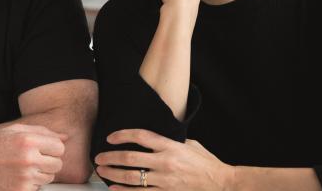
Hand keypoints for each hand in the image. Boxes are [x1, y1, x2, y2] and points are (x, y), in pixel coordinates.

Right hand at [0, 123, 66, 190]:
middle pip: (57, 164)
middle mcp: (28, 159)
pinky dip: (31, 183)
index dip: (54, 148)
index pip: (60, 148)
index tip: (46, 149)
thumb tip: (65, 137)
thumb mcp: (17, 130)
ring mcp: (24, 177)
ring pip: (49, 178)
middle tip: (36, 158)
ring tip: (25, 166)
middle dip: (50, 161)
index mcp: (29, 141)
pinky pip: (37, 188)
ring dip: (41, 173)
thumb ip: (43, 132)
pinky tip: (18, 175)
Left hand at [95, 129, 234, 190]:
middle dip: (111, 157)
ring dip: (114, 174)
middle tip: (99, 157)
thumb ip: (171, 142)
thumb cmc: (207, 163)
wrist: (222, 183)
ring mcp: (165, 180)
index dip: (123, 135)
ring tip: (102, 171)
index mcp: (170, 146)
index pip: (141, 136)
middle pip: (131, 158)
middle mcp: (165, 162)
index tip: (110, 137)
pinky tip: (114, 189)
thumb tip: (156, 139)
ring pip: (133, 177)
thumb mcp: (190, 144)